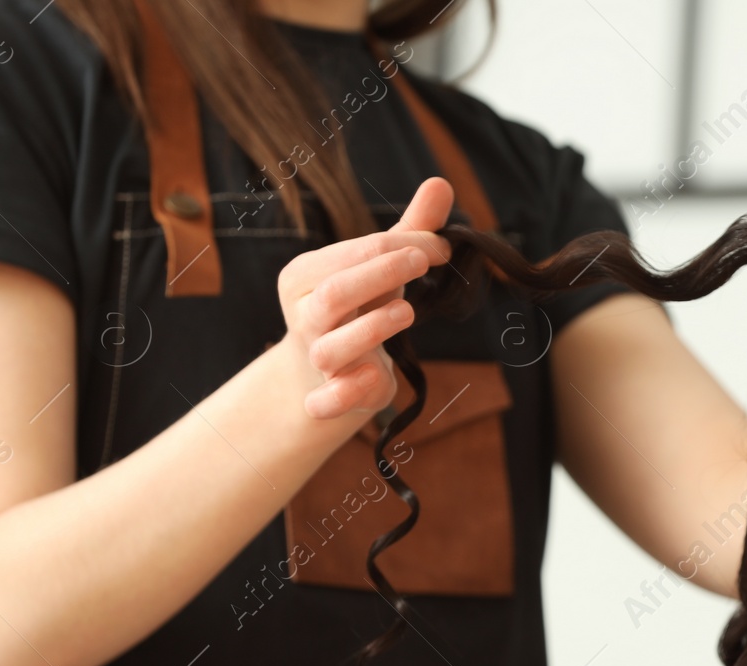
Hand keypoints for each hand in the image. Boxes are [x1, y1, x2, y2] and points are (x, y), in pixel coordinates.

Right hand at [272, 177, 455, 419]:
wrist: (321, 375)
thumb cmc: (356, 309)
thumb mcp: (379, 268)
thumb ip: (410, 230)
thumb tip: (441, 183)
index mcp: (307, 275)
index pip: (354, 252)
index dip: (400, 244)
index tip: (442, 246)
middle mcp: (304, 316)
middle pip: (334, 294)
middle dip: (378, 274)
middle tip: (423, 260)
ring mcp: (316, 359)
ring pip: (331, 346)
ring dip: (370, 329)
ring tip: (408, 312)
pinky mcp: (329, 397)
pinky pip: (328, 401)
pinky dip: (346, 395)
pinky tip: (375, 381)